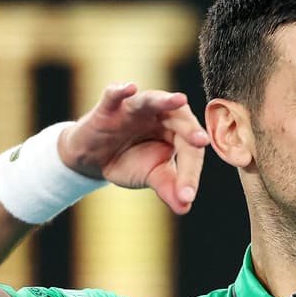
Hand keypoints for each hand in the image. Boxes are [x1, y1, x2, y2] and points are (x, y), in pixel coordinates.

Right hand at [57, 83, 209, 213]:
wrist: (94, 159)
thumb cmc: (130, 161)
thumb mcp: (151, 176)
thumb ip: (169, 188)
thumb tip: (185, 208)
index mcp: (176, 131)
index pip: (190, 149)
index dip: (189, 173)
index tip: (186, 196)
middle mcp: (160, 115)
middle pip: (180, 118)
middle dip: (190, 129)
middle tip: (201, 142)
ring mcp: (134, 109)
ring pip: (152, 100)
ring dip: (165, 100)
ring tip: (180, 99)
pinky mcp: (108, 108)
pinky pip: (114, 95)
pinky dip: (120, 91)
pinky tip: (129, 88)